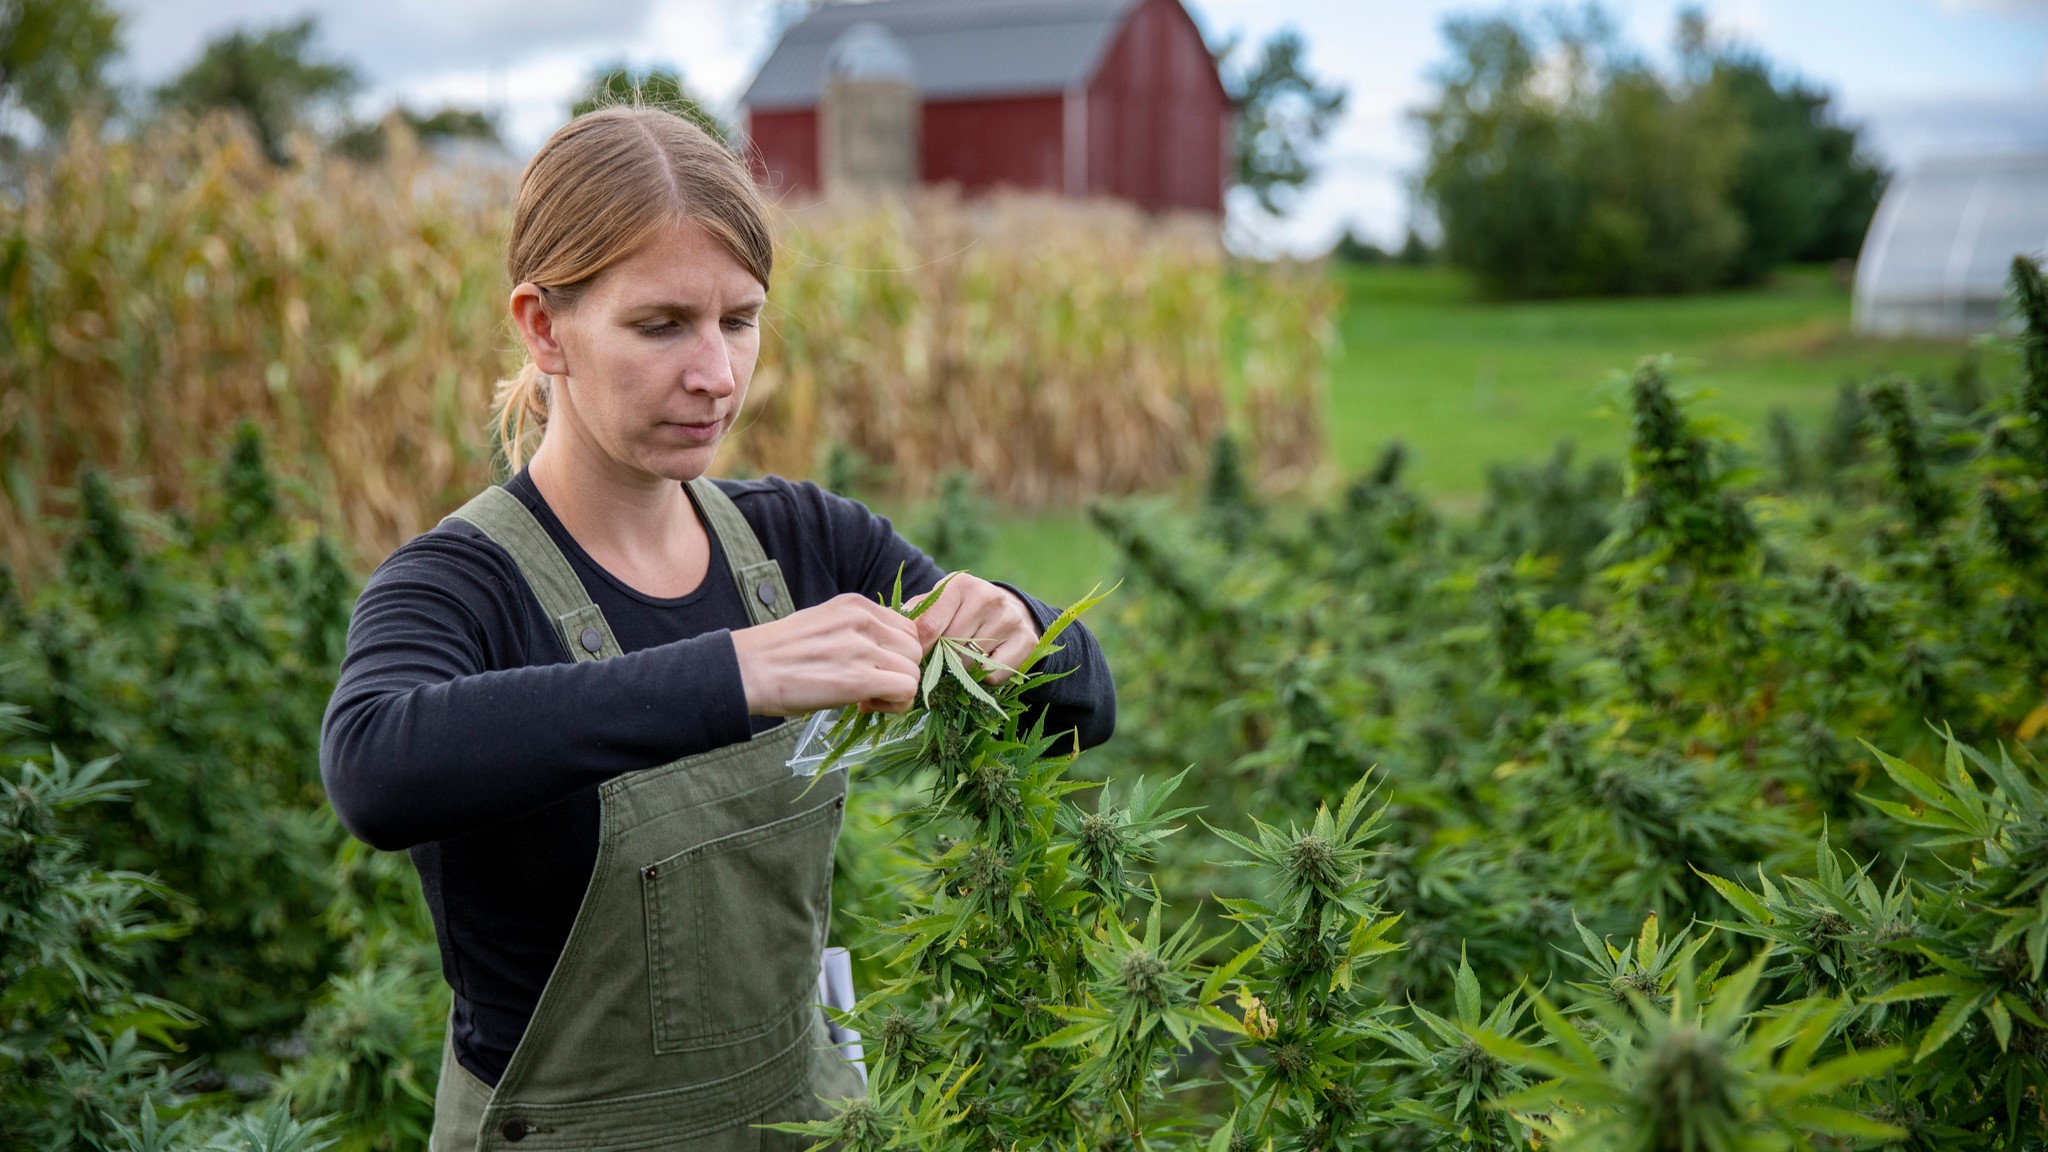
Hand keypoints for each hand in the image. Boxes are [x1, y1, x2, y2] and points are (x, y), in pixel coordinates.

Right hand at [729, 593, 922, 715]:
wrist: (747, 670)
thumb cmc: (778, 654)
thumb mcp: (823, 625)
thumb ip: (855, 632)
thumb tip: (882, 656)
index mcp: (856, 605)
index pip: (907, 628)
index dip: (896, 654)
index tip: (873, 670)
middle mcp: (863, 620)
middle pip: (914, 649)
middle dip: (900, 673)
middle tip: (871, 689)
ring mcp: (862, 648)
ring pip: (913, 671)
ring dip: (897, 691)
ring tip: (867, 699)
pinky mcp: (859, 678)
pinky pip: (905, 690)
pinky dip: (895, 705)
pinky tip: (867, 707)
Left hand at [912, 573, 1041, 684]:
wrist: (1008, 609)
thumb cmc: (961, 611)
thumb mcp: (938, 604)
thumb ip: (914, 617)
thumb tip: (894, 636)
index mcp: (960, 585)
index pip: (929, 626)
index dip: (919, 649)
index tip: (914, 659)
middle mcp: (989, 597)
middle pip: (950, 648)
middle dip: (941, 659)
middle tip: (942, 659)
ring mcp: (1011, 619)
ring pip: (971, 663)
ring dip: (962, 669)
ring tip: (965, 656)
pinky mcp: (1027, 640)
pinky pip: (992, 674)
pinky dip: (984, 676)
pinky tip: (986, 659)